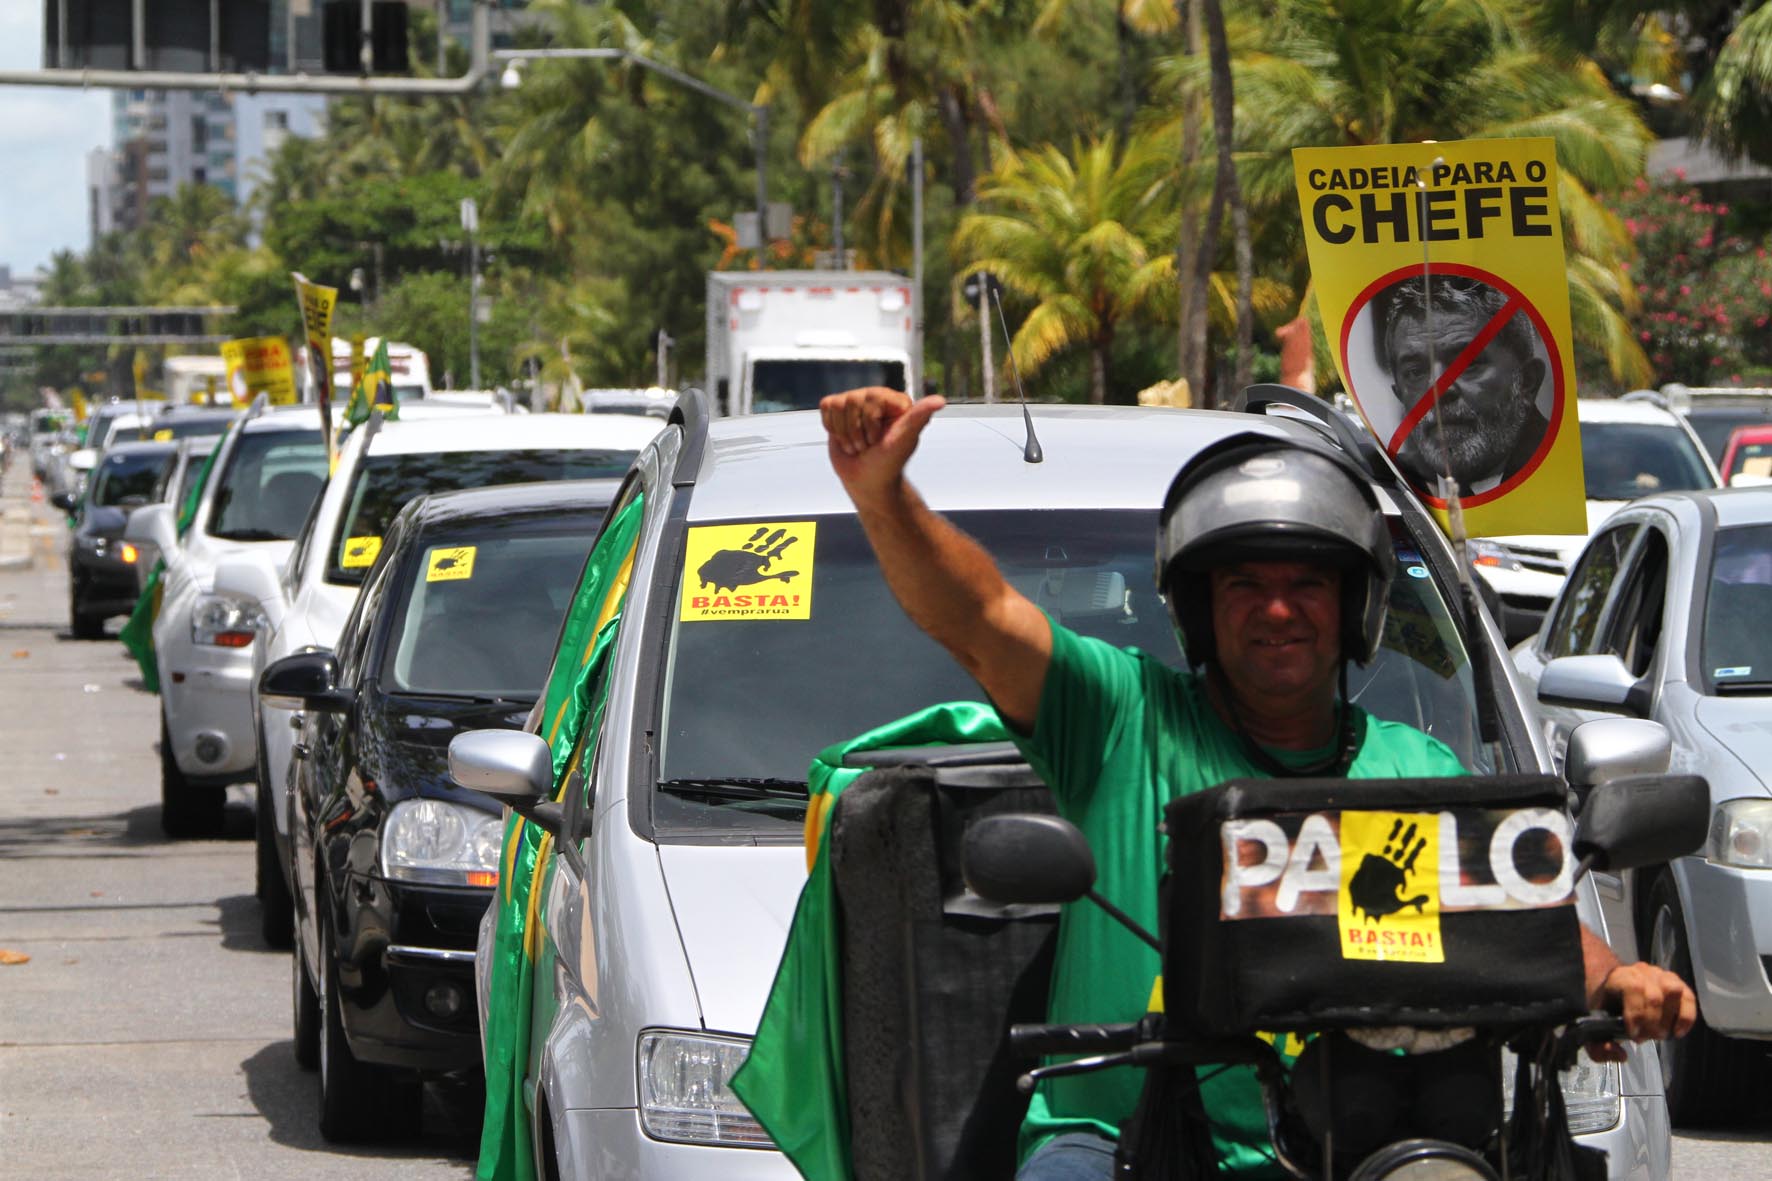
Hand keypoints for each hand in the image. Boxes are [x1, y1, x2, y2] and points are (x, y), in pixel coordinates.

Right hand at [820, 387, 944, 500]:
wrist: (866, 481)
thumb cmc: (888, 463)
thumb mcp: (904, 440)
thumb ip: (919, 417)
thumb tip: (941, 401)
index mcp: (895, 400)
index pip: (871, 398)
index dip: (871, 424)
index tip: (880, 440)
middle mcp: (875, 397)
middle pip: (851, 401)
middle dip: (856, 432)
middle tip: (868, 445)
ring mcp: (856, 402)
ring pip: (837, 405)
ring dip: (845, 433)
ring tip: (858, 445)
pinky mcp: (838, 410)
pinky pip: (826, 408)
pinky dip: (833, 429)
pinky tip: (845, 438)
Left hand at [1585, 961, 1694, 1062]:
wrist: (1616, 992)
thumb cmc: (1607, 1011)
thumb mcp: (1596, 1030)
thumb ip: (1599, 1047)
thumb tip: (1621, 1055)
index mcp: (1619, 977)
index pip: (1634, 988)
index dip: (1637, 1013)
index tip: (1633, 1034)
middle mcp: (1641, 971)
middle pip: (1654, 996)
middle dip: (1651, 1023)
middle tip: (1645, 1038)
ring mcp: (1661, 975)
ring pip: (1673, 991)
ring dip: (1668, 1019)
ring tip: (1659, 1034)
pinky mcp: (1677, 983)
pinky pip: (1688, 997)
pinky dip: (1686, 1018)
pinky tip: (1677, 1033)